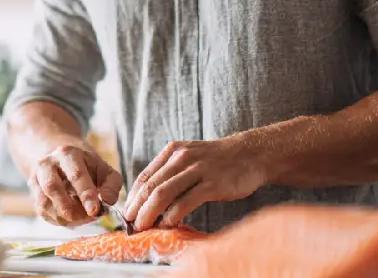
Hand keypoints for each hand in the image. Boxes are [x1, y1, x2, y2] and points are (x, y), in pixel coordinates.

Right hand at [28, 144, 123, 226]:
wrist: (61, 159)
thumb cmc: (86, 167)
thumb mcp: (104, 170)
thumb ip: (111, 185)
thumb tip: (108, 201)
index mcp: (68, 154)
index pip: (76, 175)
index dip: (86, 195)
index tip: (95, 211)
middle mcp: (47, 163)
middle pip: (52, 187)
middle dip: (70, 208)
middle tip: (88, 217)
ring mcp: (36, 178)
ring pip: (44, 203)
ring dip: (64, 217)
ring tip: (81, 217)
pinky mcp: (33, 192)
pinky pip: (42, 211)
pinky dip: (57, 219)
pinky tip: (71, 218)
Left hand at [124, 136, 265, 230]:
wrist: (250, 154)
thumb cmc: (217, 161)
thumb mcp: (190, 157)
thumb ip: (171, 173)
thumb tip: (151, 199)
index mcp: (172, 151)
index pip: (145, 177)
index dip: (133, 197)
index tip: (126, 213)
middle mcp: (181, 158)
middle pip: (151, 187)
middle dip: (137, 208)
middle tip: (130, 225)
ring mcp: (197, 170)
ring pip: (163, 194)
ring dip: (150, 214)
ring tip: (144, 227)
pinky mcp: (212, 184)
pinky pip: (186, 202)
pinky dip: (173, 215)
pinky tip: (169, 225)